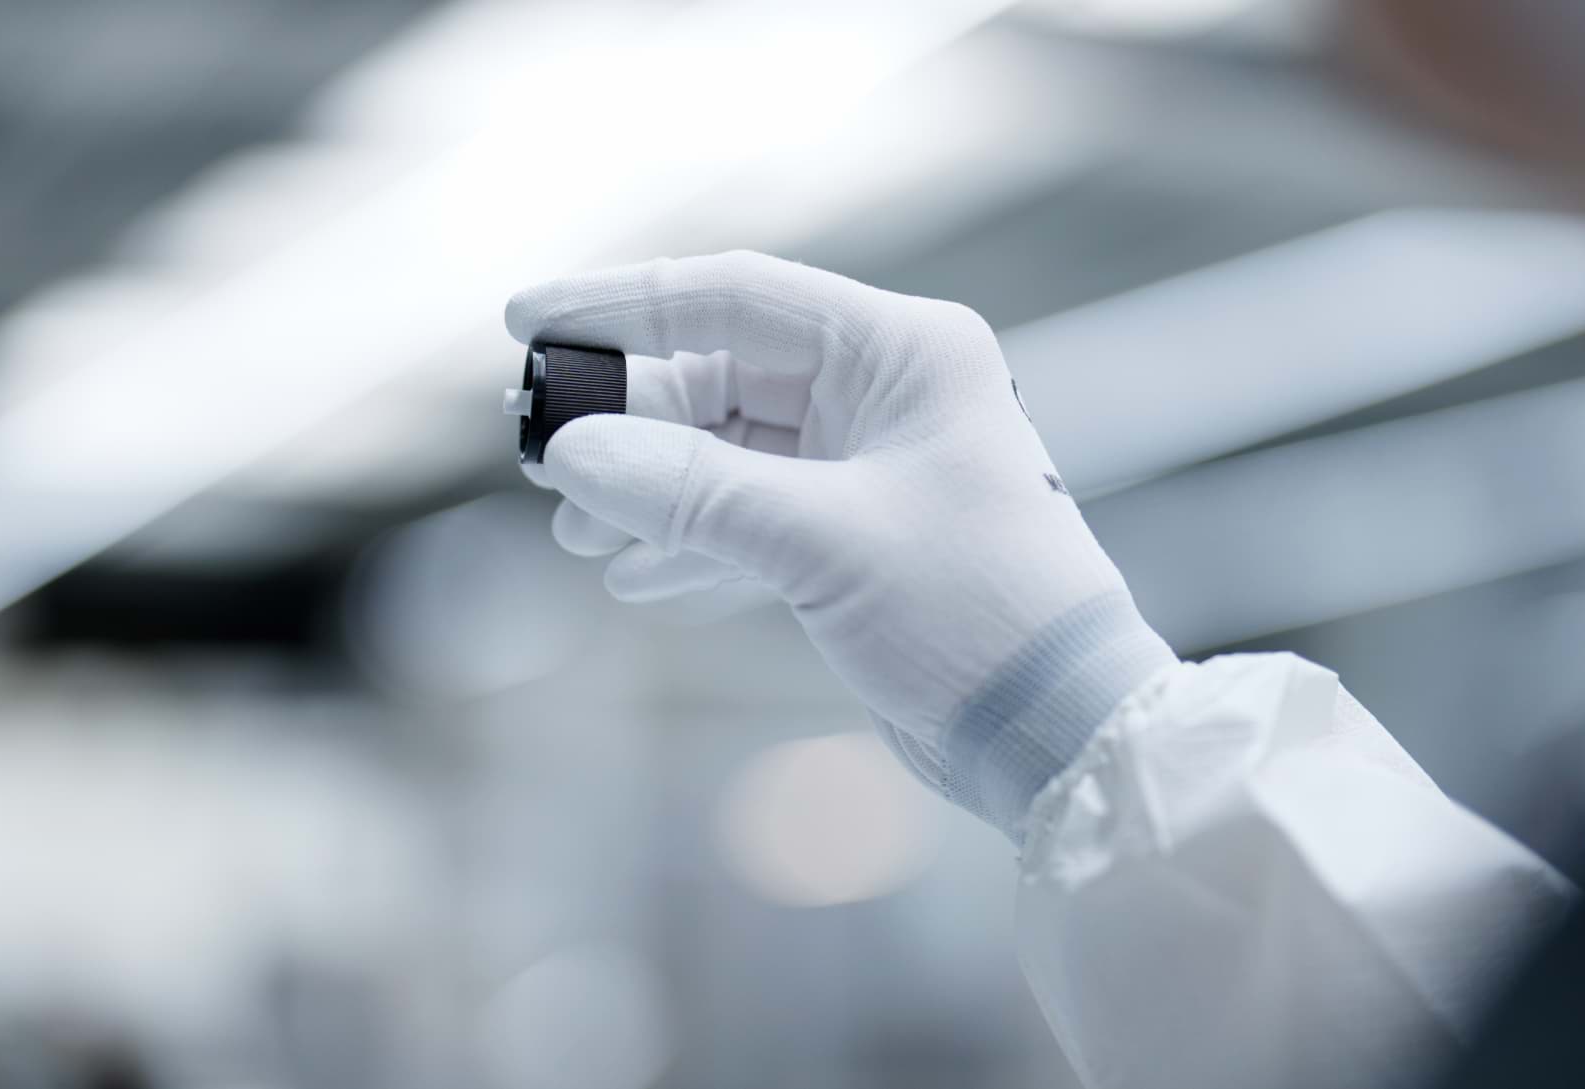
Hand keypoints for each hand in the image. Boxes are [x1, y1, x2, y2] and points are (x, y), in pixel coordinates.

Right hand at [506, 252, 1173, 840]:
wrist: (1060, 736)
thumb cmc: (977, 616)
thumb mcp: (824, 544)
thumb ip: (692, 494)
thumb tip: (574, 454)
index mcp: (902, 352)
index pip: (733, 297)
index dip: (621, 305)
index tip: (524, 323)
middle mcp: (888, 391)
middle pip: (720, 376)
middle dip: (629, 422)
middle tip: (539, 462)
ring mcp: (872, 464)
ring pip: (728, 452)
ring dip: (652, 492)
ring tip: (582, 536)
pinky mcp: (859, 535)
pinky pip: (751, 515)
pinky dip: (694, 542)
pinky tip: (637, 576)